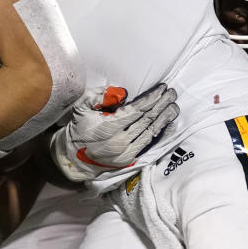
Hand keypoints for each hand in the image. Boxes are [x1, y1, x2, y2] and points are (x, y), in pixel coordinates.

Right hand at [50, 83, 178, 181]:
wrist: (74, 157)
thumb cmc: (79, 128)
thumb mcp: (81, 107)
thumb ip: (99, 97)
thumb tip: (123, 94)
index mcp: (107, 127)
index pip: (136, 110)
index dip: (151, 99)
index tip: (162, 89)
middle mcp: (119, 141)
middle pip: (146, 120)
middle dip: (161, 105)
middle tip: (172, 94)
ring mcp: (126, 152)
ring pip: (150, 132)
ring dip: (163, 118)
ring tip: (173, 106)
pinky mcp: (129, 159)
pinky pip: (148, 143)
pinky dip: (158, 132)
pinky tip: (166, 123)